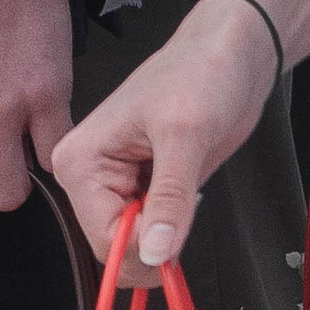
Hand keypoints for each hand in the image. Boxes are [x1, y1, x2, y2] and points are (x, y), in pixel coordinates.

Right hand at [53, 0, 282, 272]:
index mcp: (79, 161)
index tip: (177, 234)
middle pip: (114, 247)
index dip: (144, 248)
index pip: (101, 238)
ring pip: (135, 245)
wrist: (229, 58)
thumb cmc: (200, 74)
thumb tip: (156, 252)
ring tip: (185, 187)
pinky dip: (175, 224)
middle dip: (155, 241)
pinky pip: (151, 232)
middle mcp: (88, 176)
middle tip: (185, 204)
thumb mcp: (186, 135)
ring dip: (168, 232)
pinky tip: (185, 190)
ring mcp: (113, 184)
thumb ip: (169, 197)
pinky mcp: (139, 188)